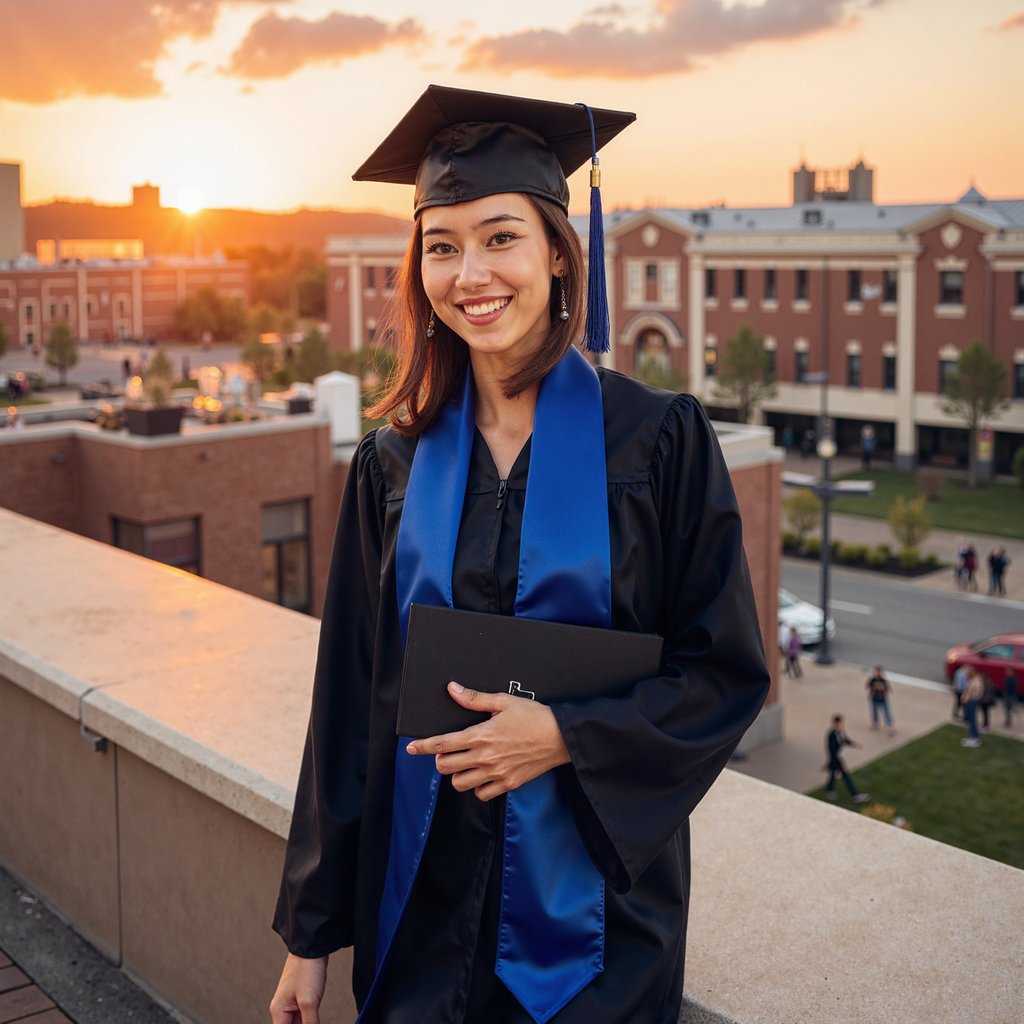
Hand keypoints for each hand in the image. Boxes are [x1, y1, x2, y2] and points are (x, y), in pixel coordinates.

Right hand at [269, 953, 327, 1023]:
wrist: (313, 947)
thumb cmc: (306, 968)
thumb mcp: (309, 1002)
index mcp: (278, 1011)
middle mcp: (282, 1008)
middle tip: (314, 1021)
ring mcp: (292, 1002)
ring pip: (298, 1023)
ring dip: (307, 1023)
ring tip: (315, 1018)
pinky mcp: (301, 997)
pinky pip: (304, 1015)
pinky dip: (311, 1019)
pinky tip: (317, 1018)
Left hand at [406, 682, 570, 800]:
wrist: (561, 737)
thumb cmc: (534, 716)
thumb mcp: (503, 701)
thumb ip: (474, 699)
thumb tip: (453, 689)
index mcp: (481, 735)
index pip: (442, 744)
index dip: (423, 746)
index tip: (411, 748)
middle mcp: (485, 757)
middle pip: (445, 766)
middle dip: (439, 760)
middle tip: (445, 753)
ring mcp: (496, 773)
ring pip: (459, 783)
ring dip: (457, 774)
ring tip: (464, 764)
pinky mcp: (508, 784)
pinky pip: (481, 794)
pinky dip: (477, 787)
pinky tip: (482, 775)